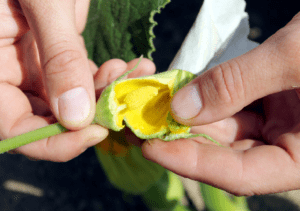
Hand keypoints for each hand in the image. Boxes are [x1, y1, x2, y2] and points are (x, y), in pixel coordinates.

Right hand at [0, 0, 155, 161]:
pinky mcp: (59, 55)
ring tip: (134, 73)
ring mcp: (36, 66)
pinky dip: (106, 77)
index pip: (15, 130)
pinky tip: (128, 66)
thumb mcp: (41, 1)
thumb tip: (77, 117)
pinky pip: (84, 79)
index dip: (54, 141)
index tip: (94, 131)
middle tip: (123, 101)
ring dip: (107, 94)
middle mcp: (11, 75)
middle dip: (92, 116)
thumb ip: (58, 57)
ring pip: (74, 101)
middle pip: (49, 120)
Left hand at [142, 12, 299, 195]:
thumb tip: (181, 107)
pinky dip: (205, 97)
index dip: (192, 163)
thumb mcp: (297, 57)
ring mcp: (279, 123)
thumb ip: (238, 83)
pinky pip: (230, 105)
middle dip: (183, 138)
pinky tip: (181, 90)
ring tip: (155, 107)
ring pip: (224, 128)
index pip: (240, 175)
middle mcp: (289, 145)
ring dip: (189, 117)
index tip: (150, 147)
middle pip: (226, 154)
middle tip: (144, 125)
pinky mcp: (270, 99)